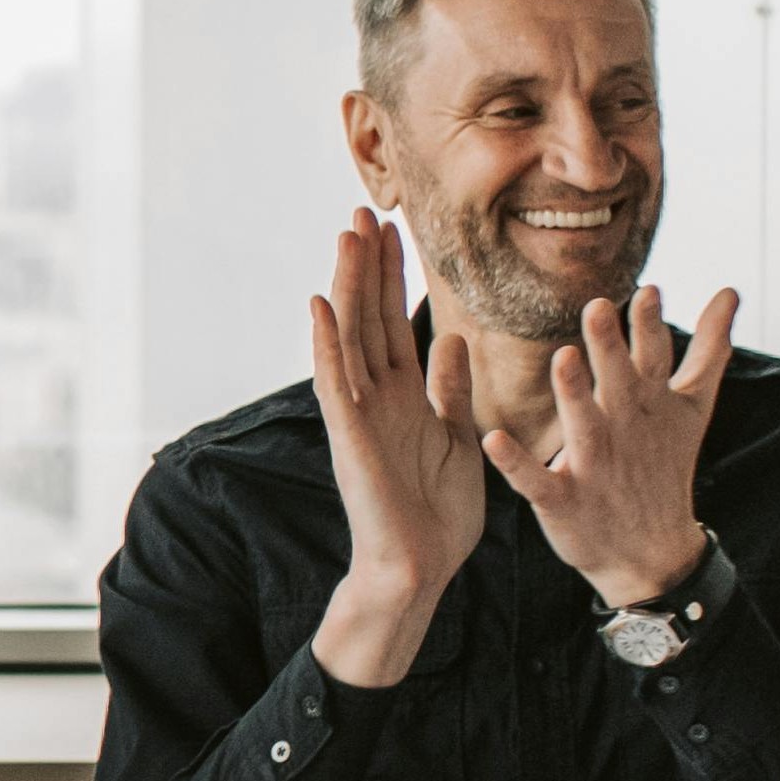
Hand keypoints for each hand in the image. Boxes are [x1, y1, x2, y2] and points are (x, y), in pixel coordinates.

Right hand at [307, 214, 486, 685]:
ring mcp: (361, 415)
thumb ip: (451, 390)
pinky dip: (326, 345)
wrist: (420, 569)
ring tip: (345, 237)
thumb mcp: (460, 439)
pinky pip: (336, 384)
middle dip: (367, 265)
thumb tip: (450, 340)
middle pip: (369, 317)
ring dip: (347, 287)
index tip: (393, 229)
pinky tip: (319, 307)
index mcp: (406, 396)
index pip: (394, 322)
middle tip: (363, 211)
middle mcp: (378, 397)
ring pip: (351, 337)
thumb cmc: (438, 516)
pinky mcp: (351, 438)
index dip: (394, 276)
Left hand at [484, 285, 737, 606]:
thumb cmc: (665, 466)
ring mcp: (594, 465)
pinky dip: (516, 463)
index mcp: (649, 403)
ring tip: (564, 358)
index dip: (650, 327)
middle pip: (618, 383)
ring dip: (573, 394)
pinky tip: (495, 440)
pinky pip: (536, 479)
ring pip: (582, 424)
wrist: (652, 553)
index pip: (653, 359)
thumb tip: (730, 290)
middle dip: (610, 348)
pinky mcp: (563, 499)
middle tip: (597, 307)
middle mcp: (623, 429)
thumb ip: (710, 347)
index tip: (648, 291)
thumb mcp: (691, 406)